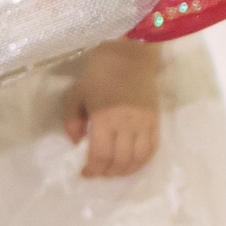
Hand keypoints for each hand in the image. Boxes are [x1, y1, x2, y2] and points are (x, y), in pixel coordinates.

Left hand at [65, 42, 160, 177]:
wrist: (130, 53)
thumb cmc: (99, 73)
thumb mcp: (76, 94)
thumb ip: (71, 121)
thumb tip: (76, 143)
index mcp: (105, 118)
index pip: (101, 156)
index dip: (93, 170)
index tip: (85, 172)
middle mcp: (126, 124)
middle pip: (120, 161)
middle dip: (107, 172)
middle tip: (99, 170)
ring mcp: (144, 123)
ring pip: (138, 159)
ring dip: (124, 170)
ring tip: (114, 169)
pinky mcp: (155, 120)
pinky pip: (152, 148)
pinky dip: (141, 161)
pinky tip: (131, 162)